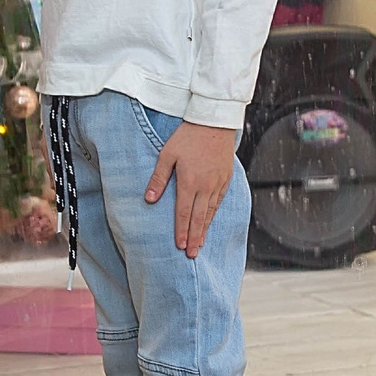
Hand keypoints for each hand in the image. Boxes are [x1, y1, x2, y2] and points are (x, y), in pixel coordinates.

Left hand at [146, 120, 238, 256]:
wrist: (214, 121)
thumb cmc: (188, 135)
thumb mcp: (167, 154)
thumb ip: (158, 179)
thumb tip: (150, 200)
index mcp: (189, 182)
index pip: (184, 213)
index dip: (181, 231)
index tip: (179, 246)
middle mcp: (206, 186)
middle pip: (199, 218)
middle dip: (194, 238)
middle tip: (191, 255)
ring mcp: (218, 182)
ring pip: (211, 212)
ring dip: (204, 229)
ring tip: (200, 243)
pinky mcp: (226, 177)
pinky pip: (219, 201)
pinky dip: (213, 214)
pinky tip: (209, 221)